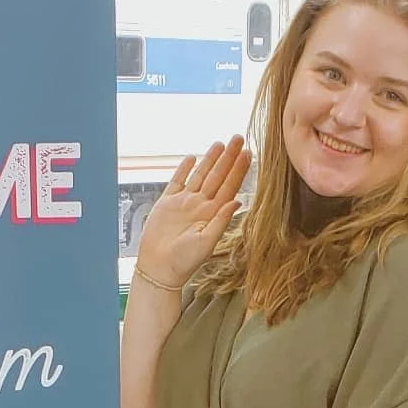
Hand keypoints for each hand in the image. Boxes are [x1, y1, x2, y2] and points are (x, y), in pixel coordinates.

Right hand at [133, 137, 250, 289]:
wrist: (159, 268)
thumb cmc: (184, 261)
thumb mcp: (206, 242)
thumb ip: (221, 221)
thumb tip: (237, 201)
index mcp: (212, 214)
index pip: (229, 187)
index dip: (238, 170)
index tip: (248, 153)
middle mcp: (201, 206)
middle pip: (217, 176)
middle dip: (228, 158)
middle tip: (238, 138)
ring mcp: (184, 203)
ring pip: (200, 176)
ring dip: (210, 160)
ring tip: (220, 144)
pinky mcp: (167, 204)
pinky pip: (177, 182)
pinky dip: (184, 169)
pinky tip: (192, 158)